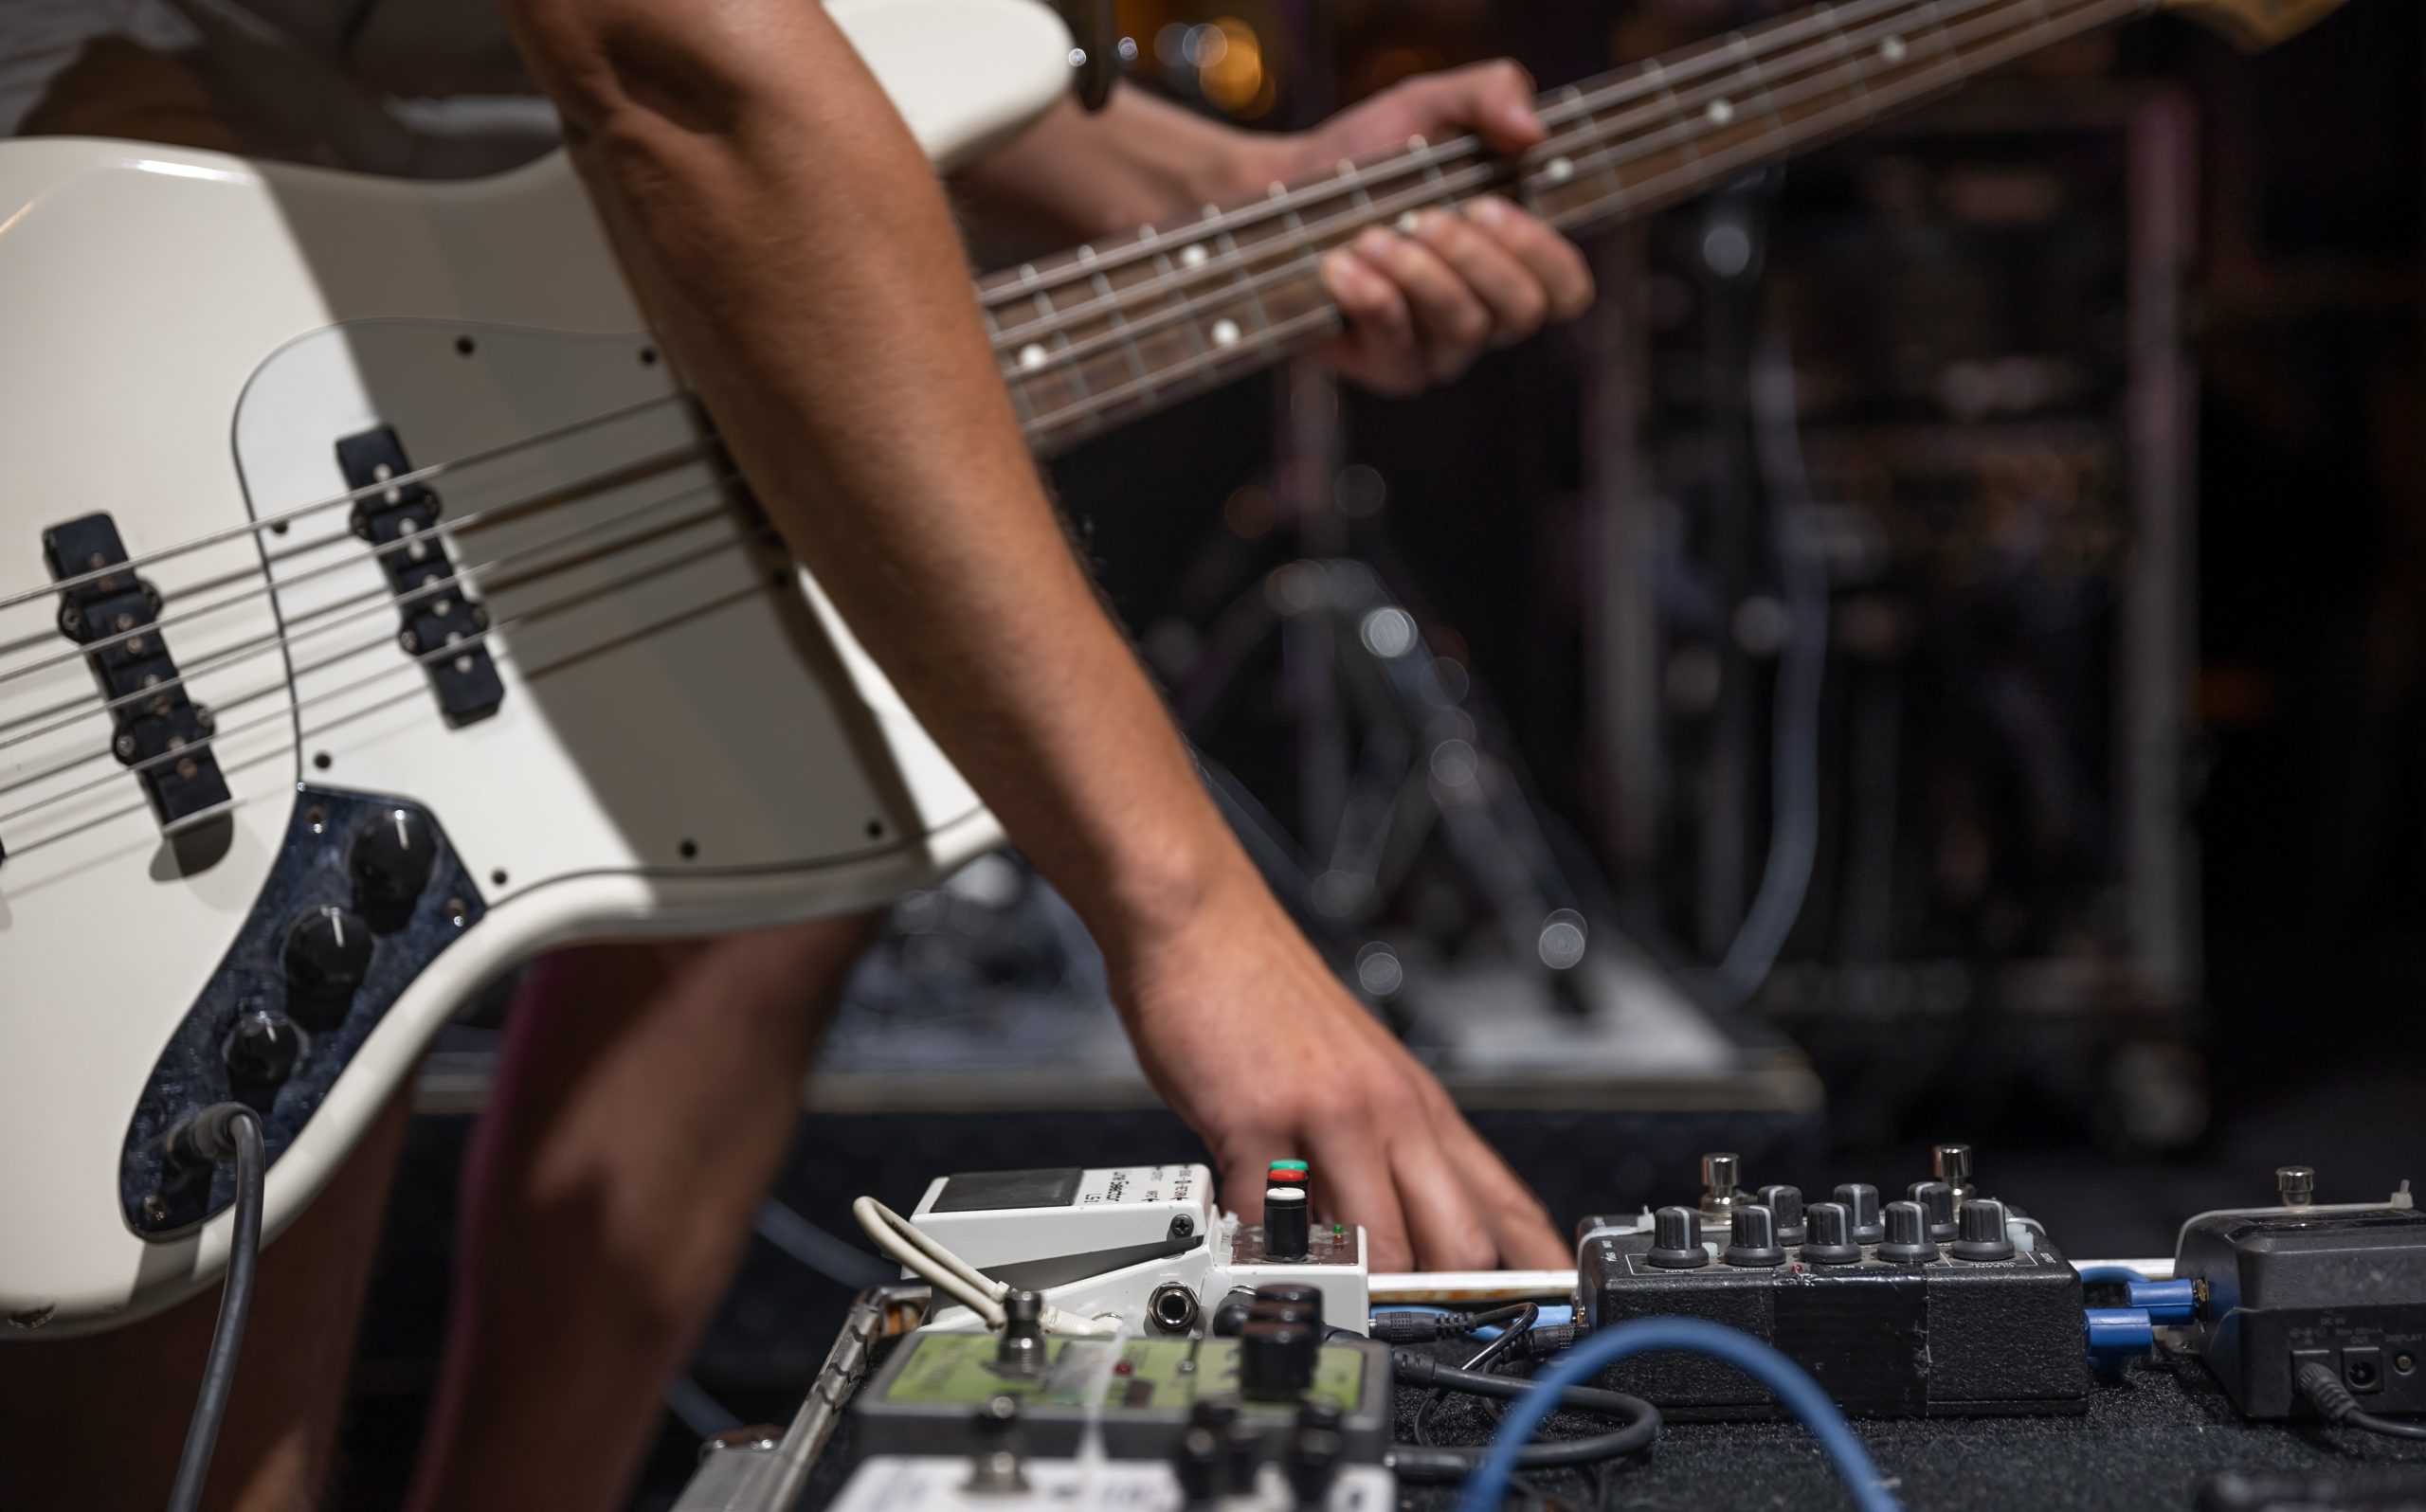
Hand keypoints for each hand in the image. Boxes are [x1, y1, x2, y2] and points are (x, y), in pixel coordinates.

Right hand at [1108, 869, 1566, 1272]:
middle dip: (1435, 1300)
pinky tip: (1245, 1241)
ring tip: (1321, 1290)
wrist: (1202, 924)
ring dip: (1349, 1286)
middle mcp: (1390, 1112)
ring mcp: (1329, 1115)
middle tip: (1403, 1324)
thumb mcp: (1357, 1072)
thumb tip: (1395, 1235)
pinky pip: (1270, 1220)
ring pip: (1378, 1245)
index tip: (1549, 1316)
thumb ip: (1381, 1150)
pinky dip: (1257, 1251)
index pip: (1506, 1204)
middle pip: (1456, 1243)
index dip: (1536, 1268)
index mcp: (1421, 1107)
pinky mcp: (1258, 1119)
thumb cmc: (1269, 1000)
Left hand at [1281, 61, 1595, 396]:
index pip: (1566, 290)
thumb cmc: (1371, 153)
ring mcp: (1438, 347)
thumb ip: (1492, 93)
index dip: (1543, 255)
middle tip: (1425, 217)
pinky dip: (1373, 300)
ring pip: (1462, 328)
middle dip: (1476, 259)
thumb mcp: (1431, 103)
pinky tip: (1341, 267)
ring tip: (1369, 235)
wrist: (1283, 189)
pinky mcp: (1385, 366)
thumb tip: (1532, 131)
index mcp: (1512, 260)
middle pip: (1521, 312)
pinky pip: (1398, 347)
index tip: (1490, 205)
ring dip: (1419, 275)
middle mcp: (1485, 312)